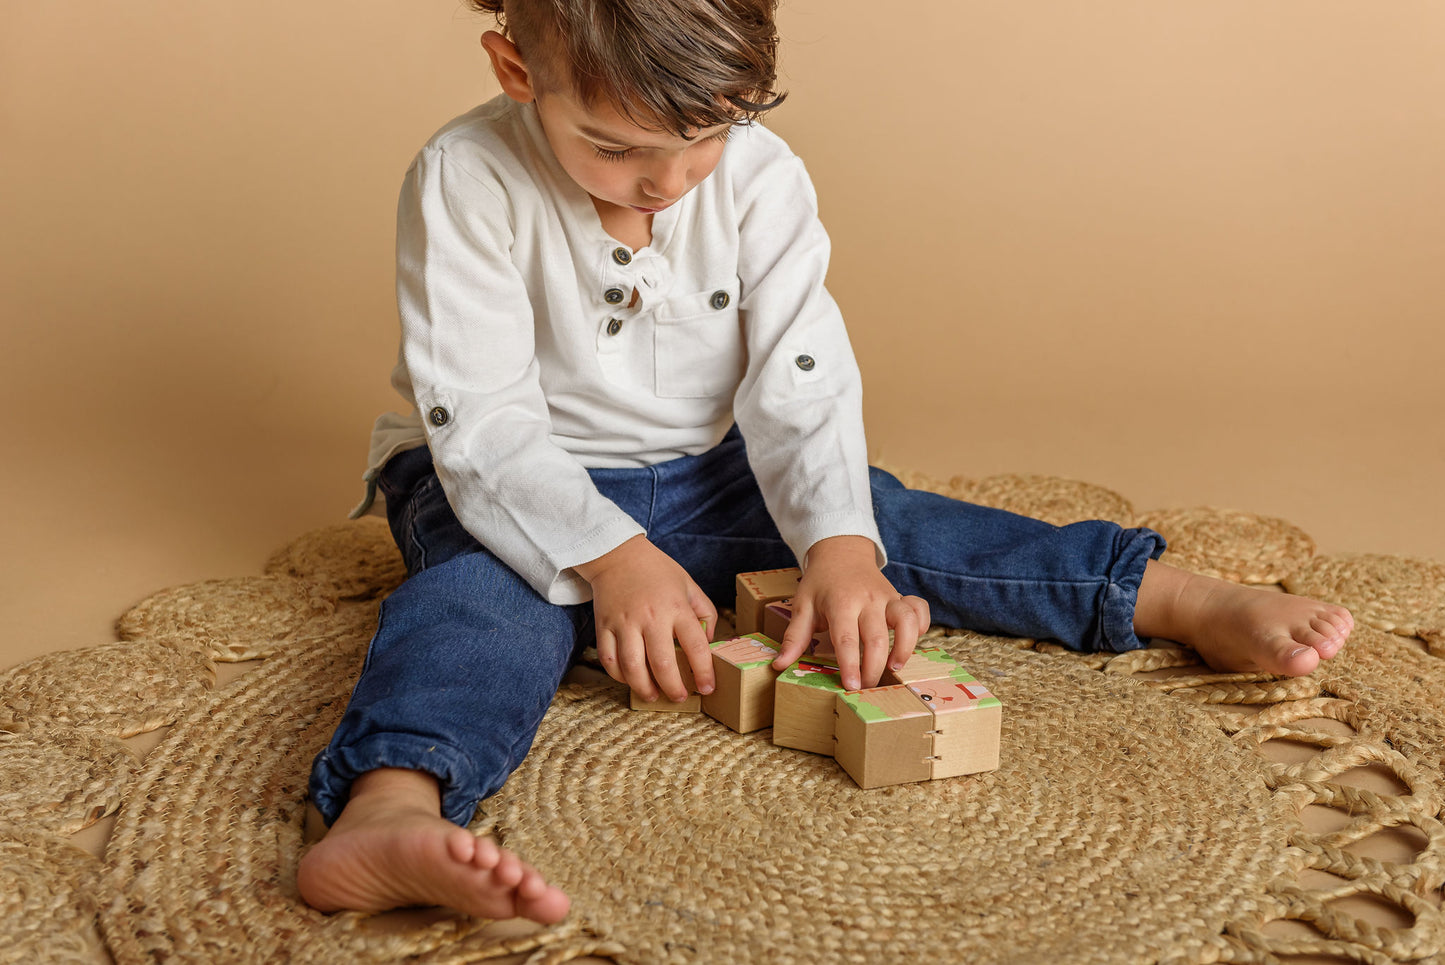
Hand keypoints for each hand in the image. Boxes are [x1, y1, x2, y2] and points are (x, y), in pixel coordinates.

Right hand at [576, 536, 717, 701]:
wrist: (618, 555)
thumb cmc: (657, 571)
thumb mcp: (689, 584)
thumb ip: (704, 611)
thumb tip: (707, 642)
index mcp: (676, 606)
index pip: (695, 646)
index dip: (704, 671)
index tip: (707, 688)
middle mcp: (651, 616)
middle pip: (662, 663)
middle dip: (673, 688)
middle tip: (679, 697)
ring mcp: (625, 622)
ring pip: (632, 667)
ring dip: (644, 688)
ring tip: (653, 696)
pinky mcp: (604, 626)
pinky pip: (609, 659)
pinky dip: (619, 676)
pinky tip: (630, 680)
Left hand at [769, 535, 929, 690]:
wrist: (841, 552)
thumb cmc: (820, 584)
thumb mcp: (802, 606)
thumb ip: (795, 637)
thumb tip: (779, 665)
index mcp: (841, 603)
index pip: (847, 639)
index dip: (850, 666)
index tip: (851, 687)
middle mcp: (868, 599)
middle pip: (876, 638)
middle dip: (873, 668)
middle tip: (867, 688)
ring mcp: (887, 597)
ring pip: (906, 622)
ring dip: (904, 648)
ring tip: (894, 668)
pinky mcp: (900, 596)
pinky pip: (920, 609)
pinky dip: (922, 626)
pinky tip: (911, 642)